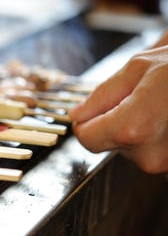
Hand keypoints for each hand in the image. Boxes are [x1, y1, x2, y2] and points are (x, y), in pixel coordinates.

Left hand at [69, 35, 167, 173]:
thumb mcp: (137, 69)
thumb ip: (100, 96)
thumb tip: (76, 115)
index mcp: (135, 129)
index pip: (86, 138)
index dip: (85, 122)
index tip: (90, 111)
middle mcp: (150, 156)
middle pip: (107, 143)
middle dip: (112, 121)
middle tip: (137, 98)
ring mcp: (167, 166)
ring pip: (127, 148)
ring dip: (133, 128)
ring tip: (157, 106)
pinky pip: (148, 151)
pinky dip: (150, 136)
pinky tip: (166, 119)